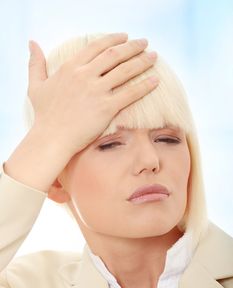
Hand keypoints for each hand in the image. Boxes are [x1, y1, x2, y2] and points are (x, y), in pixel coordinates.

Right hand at [28, 33, 157, 157]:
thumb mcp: (36, 85)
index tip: (125, 37)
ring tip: (154, 57)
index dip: (113, 39)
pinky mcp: (106, 108)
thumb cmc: (44, 114)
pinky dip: (145, 86)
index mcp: (71, 68)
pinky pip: (130, 93)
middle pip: (115, 55)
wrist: (52, 138)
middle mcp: (85, 75)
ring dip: (142, 61)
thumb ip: (36, 63)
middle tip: (145, 43)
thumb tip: (32, 43)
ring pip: (125, 71)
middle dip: (133, 46)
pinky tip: (156, 80)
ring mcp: (97, 91)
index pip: (96, 46)